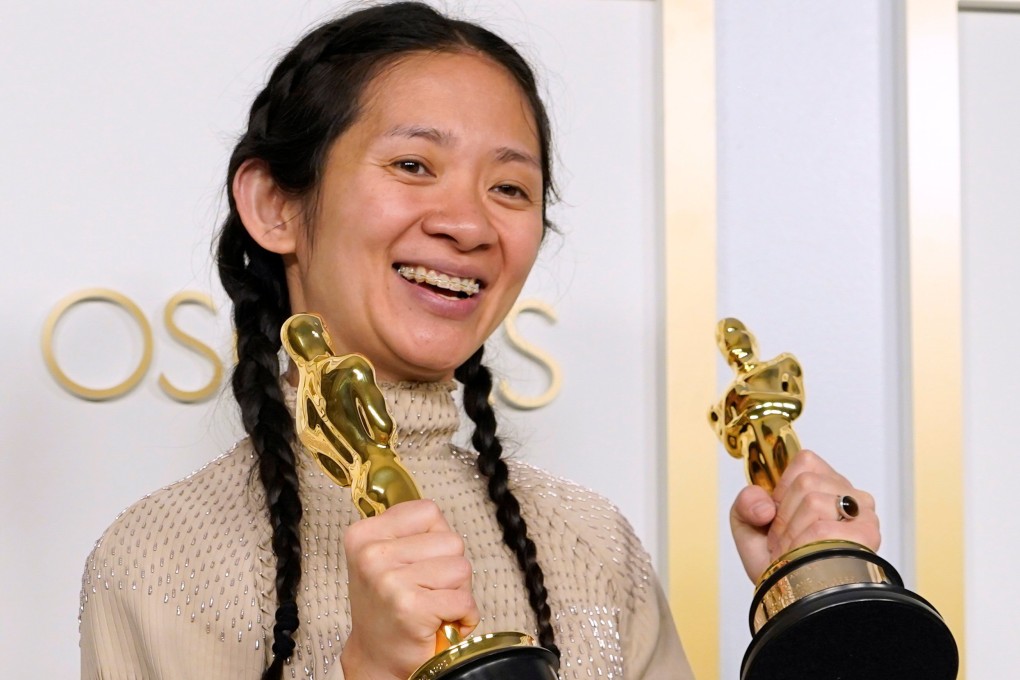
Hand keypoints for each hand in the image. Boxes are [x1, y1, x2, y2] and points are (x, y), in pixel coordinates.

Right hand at [339, 500, 479, 679]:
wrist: (376, 657)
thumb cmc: (387, 607)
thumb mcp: (385, 557)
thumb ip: (410, 532)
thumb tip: (439, 519)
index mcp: (365, 534)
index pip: (429, 511)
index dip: (436, 538)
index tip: (419, 562)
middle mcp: (372, 554)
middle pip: (451, 541)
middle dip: (450, 568)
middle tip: (426, 590)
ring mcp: (389, 580)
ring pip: (461, 568)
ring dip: (456, 592)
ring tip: (432, 605)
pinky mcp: (410, 606)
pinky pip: (463, 600)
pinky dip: (463, 615)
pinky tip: (440, 621)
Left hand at [730, 450, 880, 581]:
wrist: (790, 597)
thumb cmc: (776, 562)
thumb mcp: (747, 525)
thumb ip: (745, 501)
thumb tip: (764, 506)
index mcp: (824, 483)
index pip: (805, 461)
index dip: (783, 490)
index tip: (779, 515)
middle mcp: (848, 495)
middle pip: (806, 482)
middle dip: (785, 517)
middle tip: (787, 540)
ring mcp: (861, 515)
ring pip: (813, 502)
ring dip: (793, 534)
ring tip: (797, 551)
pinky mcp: (866, 536)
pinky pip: (823, 528)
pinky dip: (804, 546)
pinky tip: (807, 558)